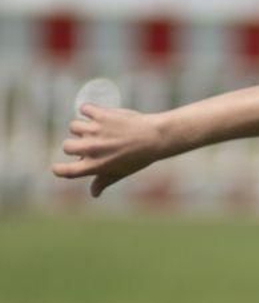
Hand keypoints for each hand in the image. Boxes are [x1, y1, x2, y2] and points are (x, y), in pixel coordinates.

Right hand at [53, 102, 168, 196]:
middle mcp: (91, 149)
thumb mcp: (121, 172)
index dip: (59, 169)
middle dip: (75, 145)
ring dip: (84, 127)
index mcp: (95, 166)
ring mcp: (94, 131)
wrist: (156, 138)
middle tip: (91, 143)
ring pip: (74, 126)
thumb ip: (103, 181)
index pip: (66, 171)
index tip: (58, 167)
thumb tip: (94, 194)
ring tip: (101, 130)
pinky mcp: (100, 115)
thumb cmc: (139, 157)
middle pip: (66, 146)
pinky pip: (84, 109)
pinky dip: (90, 110)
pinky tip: (100, 115)